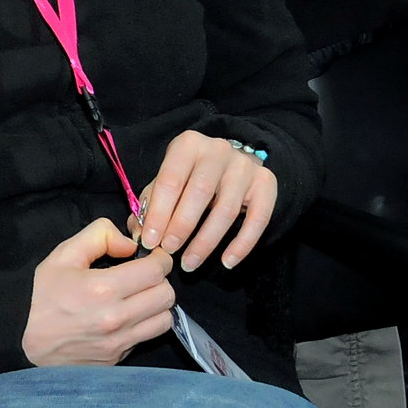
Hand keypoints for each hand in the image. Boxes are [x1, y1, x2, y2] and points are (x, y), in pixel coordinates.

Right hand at [22, 218, 175, 366]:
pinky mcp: (118, 357)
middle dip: (160, 280)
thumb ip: (98, 236)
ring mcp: (119, 342)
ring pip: (164, 320)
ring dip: (157, 305)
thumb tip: (129, 245)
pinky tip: (127, 317)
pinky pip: (147, 338)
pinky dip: (145, 324)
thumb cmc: (42, 296)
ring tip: (140, 297)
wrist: (23, 340)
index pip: (155, 271)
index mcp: (103, 288)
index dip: (159, 259)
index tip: (153, 257)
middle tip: (145, 275)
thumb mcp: (62, 256)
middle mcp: (116, 318)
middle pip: (166, 296)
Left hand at [131, 130, 279, 271]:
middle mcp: (218, 150)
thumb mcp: (168, 180)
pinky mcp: (266, 184)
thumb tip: (140, 234)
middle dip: (181, 227)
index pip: (170, 180)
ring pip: (226, 210)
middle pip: (200, 193)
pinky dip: (242, 245)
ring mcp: (245, 166)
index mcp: (188, 145)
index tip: (150, 242)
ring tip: (190, 262)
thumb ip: (151, 205)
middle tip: (169, 252)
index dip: (159, 213)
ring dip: (206, 242)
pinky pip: (258, 219)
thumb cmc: (191, 174)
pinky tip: (226, 262)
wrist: (231, 160)